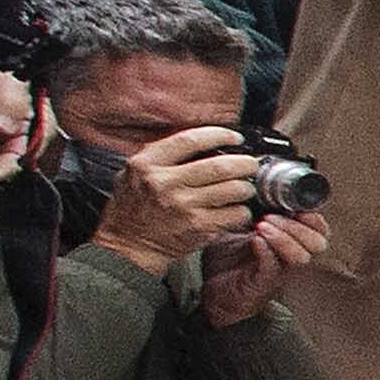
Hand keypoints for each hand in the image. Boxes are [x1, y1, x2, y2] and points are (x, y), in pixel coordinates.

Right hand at [91, 120, 258, 266]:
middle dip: (244, 163)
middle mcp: (165, 183)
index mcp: (147, 164)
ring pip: (233, 189)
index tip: (234, 138)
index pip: (190, 140)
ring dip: (246, 188)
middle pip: (219, 166)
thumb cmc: (133, 207)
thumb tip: (201, 140)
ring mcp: (183, 205)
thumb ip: (163, 155)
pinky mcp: (198, 226)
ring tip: (245, 188)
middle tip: (250, 165)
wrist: (128, 245)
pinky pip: (234, 214)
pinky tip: (238, 210)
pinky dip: (243, 211)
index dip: (219, 135)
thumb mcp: (135, 172)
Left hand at [203, 208, 324, 324]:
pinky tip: (254, 240)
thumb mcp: (241, 229)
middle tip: (272, 215)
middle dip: (298, 226)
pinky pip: (273, 267)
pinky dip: (266, 251)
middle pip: (318, 243)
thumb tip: (249, 185)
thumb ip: (251, 211)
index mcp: (292, 242)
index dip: (313, 216)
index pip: (319, 229)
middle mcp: (291, 257)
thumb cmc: (229, 262)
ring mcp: (280, 271)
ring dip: (284, 237)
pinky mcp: (263, 283)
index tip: (292, 203)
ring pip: (301, 256)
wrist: (214, 293)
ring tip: (262, 226)